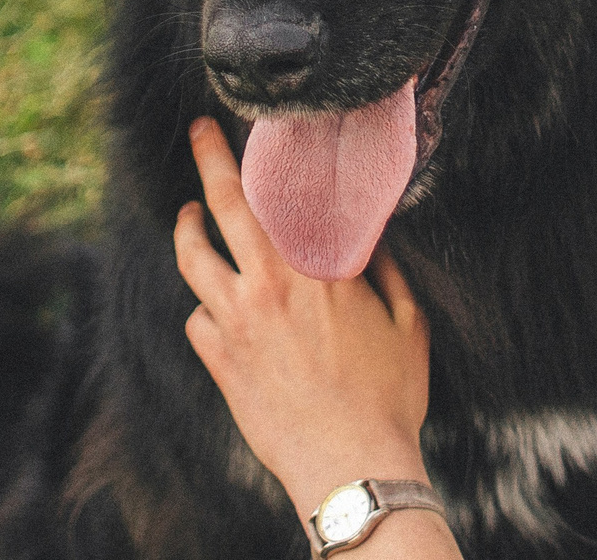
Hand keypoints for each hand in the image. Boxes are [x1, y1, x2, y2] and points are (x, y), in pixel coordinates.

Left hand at [174, 118, 433, 523]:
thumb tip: (374, 242)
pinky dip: (204, 305)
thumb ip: (389, 274)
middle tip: (200, 131)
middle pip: (225, 205)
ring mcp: (238, 321)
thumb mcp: (410, 325)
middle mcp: (271, 284)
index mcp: (322, 268)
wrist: (350, 464)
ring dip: (186, 228)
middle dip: (209, 158)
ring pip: (193, 258)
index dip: (266, 159)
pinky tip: (213, 304)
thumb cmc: (389, 399)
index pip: (285, 195)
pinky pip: (196, 317)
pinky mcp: (220, 359)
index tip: (260, 134)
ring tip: (187, 216)